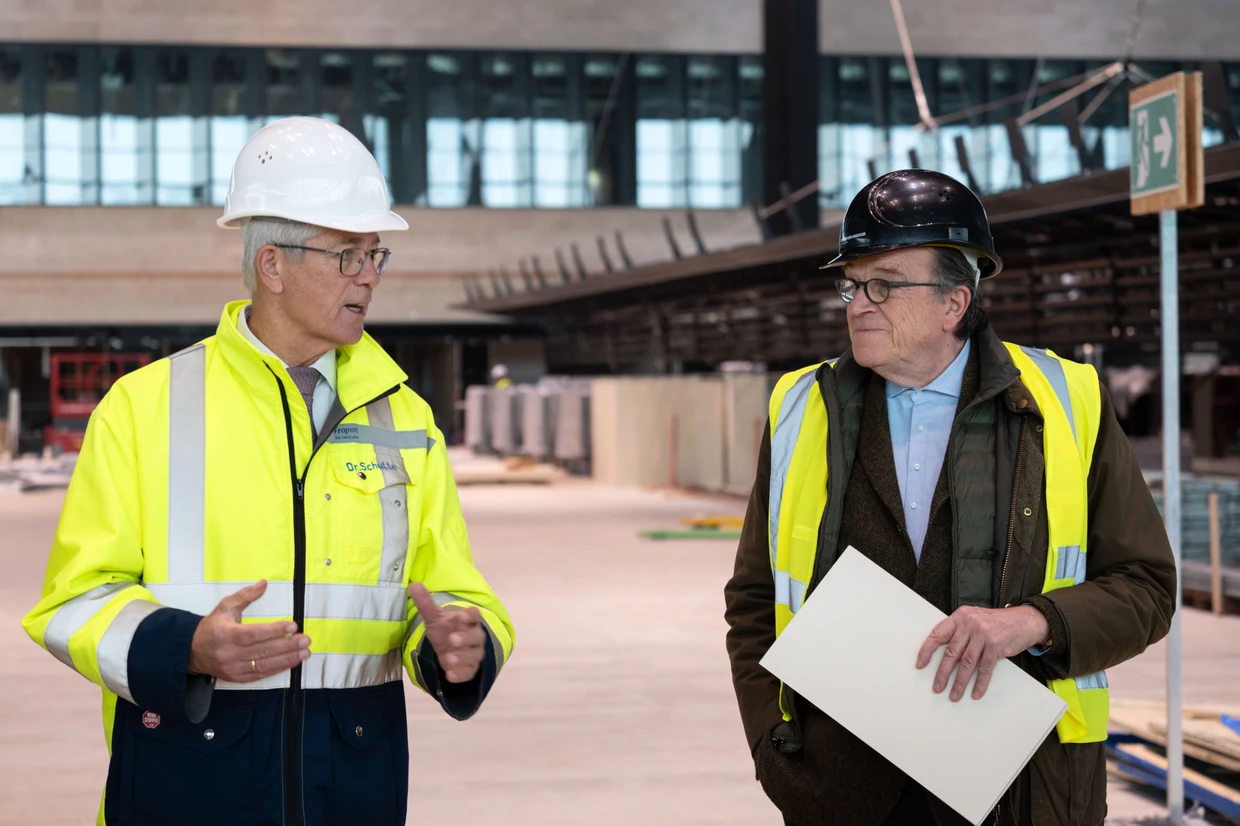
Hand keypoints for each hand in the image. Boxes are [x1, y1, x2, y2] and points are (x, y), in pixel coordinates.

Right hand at [187, 580, 310, 681]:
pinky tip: (292, 662)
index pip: (254, 633)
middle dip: (287, 645)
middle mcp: (229, 653)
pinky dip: (278, 668)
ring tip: (305, 652)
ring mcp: (233, 668)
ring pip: (264, 664)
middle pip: (262, 650)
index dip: (274, 631)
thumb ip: (245, 595)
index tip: (293, 626)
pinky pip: (261, 674)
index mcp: (225, 634)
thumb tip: (264, 583)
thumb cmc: (212, 627)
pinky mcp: (237, 678)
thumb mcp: (225, 606)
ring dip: (287, 659)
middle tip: (306, 640)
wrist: (192, 651)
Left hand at [408, 583, 485, 682]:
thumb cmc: (445, 630)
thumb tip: (414, 585)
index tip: (461, 616)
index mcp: (468, 621)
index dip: (470, 616)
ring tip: (448, 659)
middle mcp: (475, 636)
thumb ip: (426, 603)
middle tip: (452, 639)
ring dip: (462, 658)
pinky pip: (469, 672)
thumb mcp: (434, 618)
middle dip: (466, 638)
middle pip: (476, 636)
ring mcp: (474, 654)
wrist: (449, 651)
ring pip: (474, 655)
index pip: (474, 615)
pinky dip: (461, 675)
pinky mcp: (470, 669)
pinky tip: (450, 676)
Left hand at [915, 605, 1048, 701]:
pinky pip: (984, 669)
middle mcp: (970, 624)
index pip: (938, 634)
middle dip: (942, 673)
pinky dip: (980, 683)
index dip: (927, 650)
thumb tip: (945, 655)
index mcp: (960, 617)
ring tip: (953, 695)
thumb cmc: (997, 622)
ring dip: (959, 682)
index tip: (920, 664)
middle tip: (937, 687)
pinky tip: (975, 693)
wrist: (1025, 621)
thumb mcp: (975, 619)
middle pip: (951, 652)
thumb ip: (960, 632)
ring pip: (967, 663)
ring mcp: (983, 635)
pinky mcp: (996, 646)